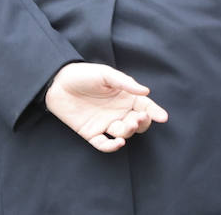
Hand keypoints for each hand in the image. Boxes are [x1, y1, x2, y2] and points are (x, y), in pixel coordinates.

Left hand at [44, 62, 168, 151]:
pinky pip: (103, 144)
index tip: (162, 117)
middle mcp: (118, 111)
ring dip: (128, 132)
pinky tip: (118, 143)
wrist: (57, 83)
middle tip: (139, 118)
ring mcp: (105, 123)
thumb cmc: (84, 75)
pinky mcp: (91, 133)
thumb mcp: (106, 74)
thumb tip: (146, 92)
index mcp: (125, 97)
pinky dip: (111, 146)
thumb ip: (126, 83)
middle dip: (142, 123)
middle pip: (137, 123)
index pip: (145, 106)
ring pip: (123, 134)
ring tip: (127, 125)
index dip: (154, 111)